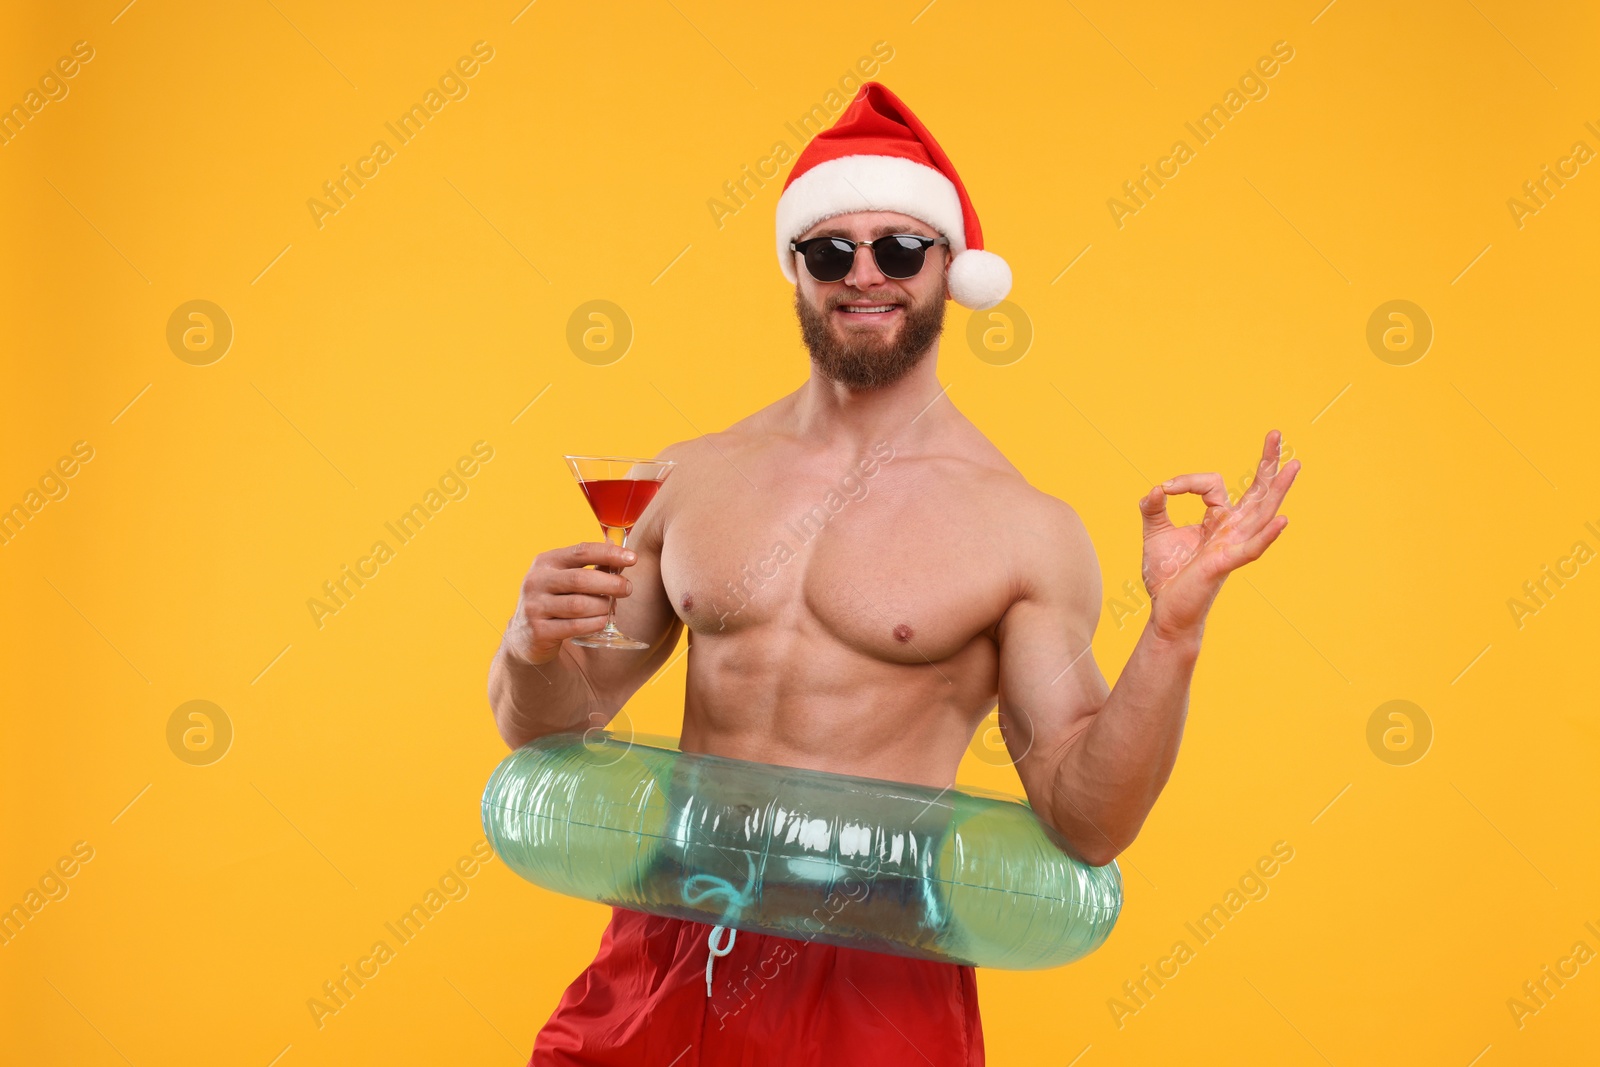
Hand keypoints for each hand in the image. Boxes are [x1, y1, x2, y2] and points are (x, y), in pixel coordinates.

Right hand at [505, 542, 635, 665]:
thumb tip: (622, 553)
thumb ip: (591, 567)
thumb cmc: (555, 600)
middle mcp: (536, 581)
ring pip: (579, 605)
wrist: (525, 636)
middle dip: (611, 583)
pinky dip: (594, 623)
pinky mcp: (538, 630)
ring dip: (602, 606)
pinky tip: (601, 621)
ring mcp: (534, 606)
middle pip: (581, 579)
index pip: (581, 551)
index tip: (632, 558)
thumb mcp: (565, 579)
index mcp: (545, 562)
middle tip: (627, 588)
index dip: (609, 553)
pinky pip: (575, 626)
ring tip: (610, 608)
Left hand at [1138, 430, 1298, 640]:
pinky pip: (1251, 549)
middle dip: (1266, 463)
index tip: (1164, 489)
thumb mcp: (1155, 534)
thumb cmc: (1168, 576)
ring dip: (1277, 489)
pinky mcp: (1224, 565)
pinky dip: (1266, 536)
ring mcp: (1231, 547)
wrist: (1166, 613)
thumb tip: (1156, 489)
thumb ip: (1153, 509)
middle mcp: (1231, 530)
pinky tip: (1282, 521)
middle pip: (1256, 492)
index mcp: (1217, 520)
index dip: (1187, 481)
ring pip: (1261, 514)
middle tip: (1276, 433)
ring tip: (1294, 465)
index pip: (1212, 484)